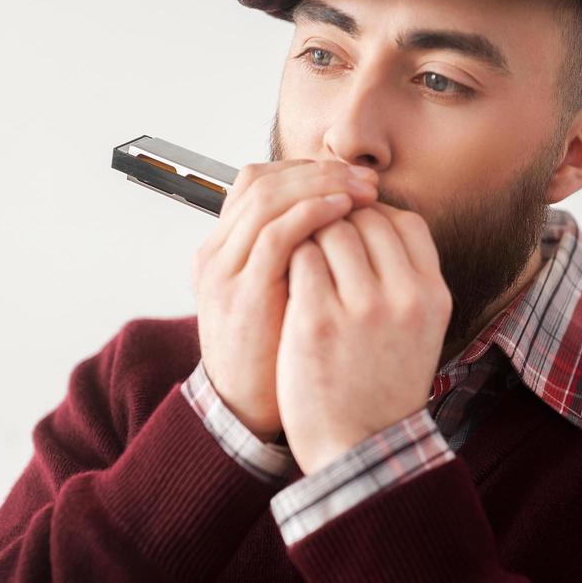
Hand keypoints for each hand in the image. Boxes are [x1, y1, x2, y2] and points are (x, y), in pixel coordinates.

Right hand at [191, 159, 378, 441]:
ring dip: (322, 185)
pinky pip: (276, 234)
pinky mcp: (243, 294)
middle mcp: (216, 252)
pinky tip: (345, 212)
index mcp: (222, 249)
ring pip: (268, 197)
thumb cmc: (273, 355)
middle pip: (263, 180)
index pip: (258, 181)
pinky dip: (313, 213)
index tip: (351, 176)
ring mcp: (225, 271)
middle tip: (365, 178)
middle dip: (320, 171)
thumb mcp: (279, 295)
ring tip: (363, 191)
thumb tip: (345, 222)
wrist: (246, 412)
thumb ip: (296, 259)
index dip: (307, 170)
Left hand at [275, 202, 452, 473]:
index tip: (352, 228)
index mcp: (433, 295)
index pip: (405, 221)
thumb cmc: (384, 388)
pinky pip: (300, 259)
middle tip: (319, 244)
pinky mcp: (317, 320)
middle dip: (337, 222)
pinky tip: (287, 281)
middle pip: (365, 219)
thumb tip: (376, 222)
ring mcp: (361, 307)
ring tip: (302, 262)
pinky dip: (290, 259)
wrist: (360, 447)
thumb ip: (407, 279)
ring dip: (310, 237)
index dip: (373, 215)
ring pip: (330, 231)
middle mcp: (404, 296)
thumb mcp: (420, 330)